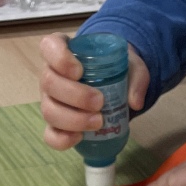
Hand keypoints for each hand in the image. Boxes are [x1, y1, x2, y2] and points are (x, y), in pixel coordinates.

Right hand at [38, 32, 148, 149]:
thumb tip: (134, 102)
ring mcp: (50, 100)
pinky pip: (50, 135)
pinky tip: (80, 137)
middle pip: (49, 83)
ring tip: (98, 121)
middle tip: (100, 102)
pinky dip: (62, 139)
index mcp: (63, 50)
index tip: (79, 71)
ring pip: (49, 110)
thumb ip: (137, 77)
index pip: (49, 46)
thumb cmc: (115, 68)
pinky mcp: (55, 123)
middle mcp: (51, 74)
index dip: (59, 58)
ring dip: (73, 119)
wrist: (113, 86)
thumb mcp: (131, 65)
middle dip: (74, 95)